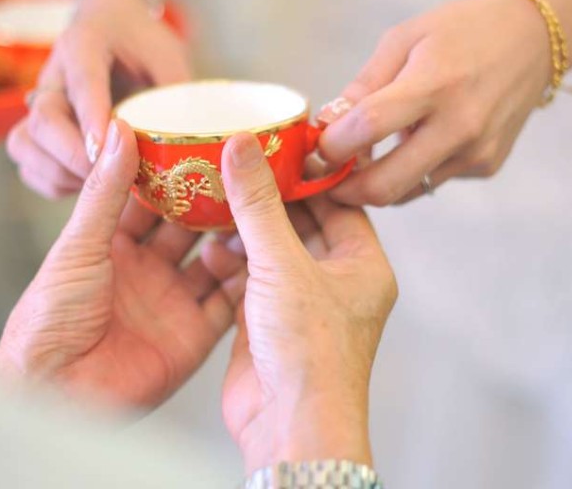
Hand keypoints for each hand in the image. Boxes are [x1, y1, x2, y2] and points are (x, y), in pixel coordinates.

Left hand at [0, 119, 243, 407]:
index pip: (151, 200)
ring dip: (236, 237)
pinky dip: (247, 282)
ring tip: (263, 204)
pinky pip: (228, 304)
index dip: (174, 173)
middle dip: (215, 201)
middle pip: (190, 227)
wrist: (56, 391)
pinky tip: (265, 256)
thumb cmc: (49, 319)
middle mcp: (146, 271)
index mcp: (112, 246)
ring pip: (215, 260)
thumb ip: (105, 191)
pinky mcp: (193, 335)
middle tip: (244, 168)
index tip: (201, 142)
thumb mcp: (79, 244)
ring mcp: (172, 302)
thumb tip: (120, 133)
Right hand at [7, 0, 189, 198]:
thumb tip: (198, 140)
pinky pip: (29, 161)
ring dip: (58, 172)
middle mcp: (53, 75)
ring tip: (99, 187)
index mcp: (84, 46)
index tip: (106, 150)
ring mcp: (41, 103)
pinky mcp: (38, 128)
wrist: (110, 22)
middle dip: (73, 156)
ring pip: (24, 143)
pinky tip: (87, 188)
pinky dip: (52, 181)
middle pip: (43, 120)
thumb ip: (177, 91)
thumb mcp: (167, 54)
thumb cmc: (141, 40)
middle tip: (110, 178)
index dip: (92, 118)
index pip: (83, 84)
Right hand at [212, 133, 397, 471]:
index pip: (338, 201)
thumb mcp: (283, 264)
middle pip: (301, 222)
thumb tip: (242, 148)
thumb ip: (259, 204)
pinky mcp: (270, 321)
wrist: (289, 426)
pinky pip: (250, 277)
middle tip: (238, 163)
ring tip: (217, 194)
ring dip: (245, 226)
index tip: (277, 145)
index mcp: (362, 264)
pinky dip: (230, 259)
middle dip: (269, 198)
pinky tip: (209, 242)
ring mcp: (302, 302)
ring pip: (272, 249)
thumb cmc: (312, 354)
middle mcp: (336, 281)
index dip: (307, 173)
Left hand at [317, 0, 551, 205]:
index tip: (316, 147)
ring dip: (375, 183)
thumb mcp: (404, 39)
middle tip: (326, 177)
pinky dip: (411, 170)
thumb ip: (365, 85)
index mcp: (435, 84)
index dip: (332, 145)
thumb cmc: (460, 31)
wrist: (533, 38)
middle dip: (345, 190)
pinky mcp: (486, 166)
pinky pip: (431, 180)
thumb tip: (328, 124)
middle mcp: (460, 126)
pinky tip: (413, 142)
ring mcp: (476, 152)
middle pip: (385, 185)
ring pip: (406, 192)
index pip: (369, 128)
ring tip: (362, 158)